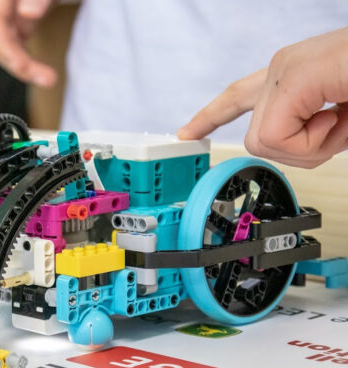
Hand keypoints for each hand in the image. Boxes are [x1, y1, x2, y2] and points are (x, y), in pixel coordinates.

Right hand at [0, 0, 57, 86]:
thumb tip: (28, 13)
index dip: (6, 47)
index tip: (22, 65)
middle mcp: (0, 9)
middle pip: (0, 42)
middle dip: (20, 65)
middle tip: (47, 79)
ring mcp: (10, 18)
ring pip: (8, 49)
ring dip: (26, 68)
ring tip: (48, 79)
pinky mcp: (19, 25)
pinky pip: (18, 48)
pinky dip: (29, 62)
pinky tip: (43, 73)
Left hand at [178, 27, 347, 167]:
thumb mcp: (343, 117)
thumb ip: (317, 131)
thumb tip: (302, 148)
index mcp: (292, 75)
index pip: (238, 96)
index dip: (210, 116)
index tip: (185, 133)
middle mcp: (283, 68)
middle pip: (258, 139)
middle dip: (303, 150)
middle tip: (340, 124)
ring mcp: (287, 68)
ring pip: (267, 142)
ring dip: (317, 144)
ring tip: (347, 112)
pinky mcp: (297, 76)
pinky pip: (278, 136)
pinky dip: (318, 141)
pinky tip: (342, 111)